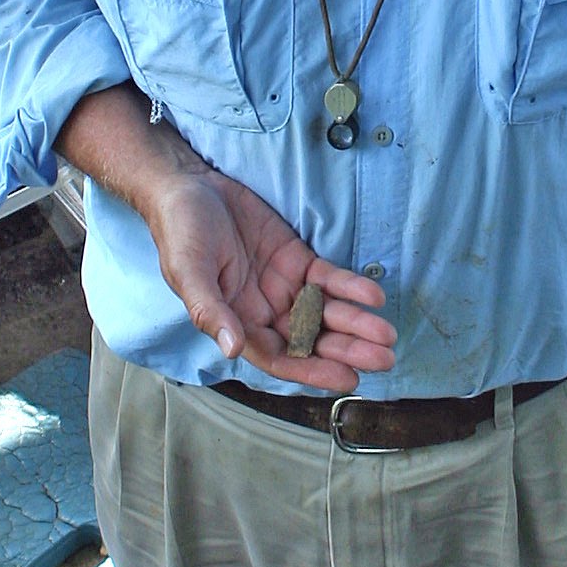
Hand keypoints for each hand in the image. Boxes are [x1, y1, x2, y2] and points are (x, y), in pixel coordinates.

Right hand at [143, 164, 396, 392]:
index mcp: (236, 323)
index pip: (280, 357)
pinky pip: (329, 279)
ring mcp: (284, 287)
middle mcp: (264, 311)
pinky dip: (351, 287)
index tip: (346, 379)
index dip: (313, 371)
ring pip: (325, 313)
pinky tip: (373, 295)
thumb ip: (210, 311)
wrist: (190, 186)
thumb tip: (231, 350)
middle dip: (347, 350)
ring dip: (356, 324)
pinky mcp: (297, 260)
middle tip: (383, 359)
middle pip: (311, 340)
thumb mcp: (188, 271)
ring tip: (386, 334)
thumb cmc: (180, 232)